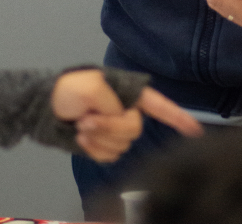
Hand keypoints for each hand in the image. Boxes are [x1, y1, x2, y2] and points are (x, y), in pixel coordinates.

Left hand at [51, 70, 201, 162]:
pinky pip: (109, 156)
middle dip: (110, 128)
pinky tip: (82, 138)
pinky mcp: (103, 144)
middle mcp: (127, 111)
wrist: (45, 107)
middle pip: (135, 129)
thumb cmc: (68, 89)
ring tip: (82, 125)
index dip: (179, 118)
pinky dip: (94, 150)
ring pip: (122, 145)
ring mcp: (115, 129)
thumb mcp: (92, 86)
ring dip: (99, 138)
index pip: (160, 105)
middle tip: (88, 119)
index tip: (196, 131)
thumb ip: (113, 102)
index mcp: (130, 92)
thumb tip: (121, 118)